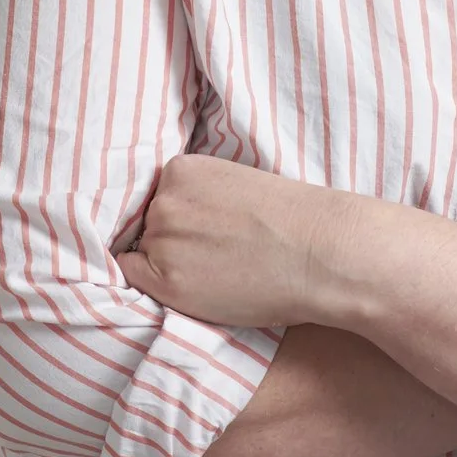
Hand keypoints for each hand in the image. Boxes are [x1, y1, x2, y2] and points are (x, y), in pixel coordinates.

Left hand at [117, 154, 358, 328]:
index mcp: (181, 169)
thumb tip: (171, 220)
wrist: (321, 253)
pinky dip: (155, 287)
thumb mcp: (236, 185)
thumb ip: (198, 196)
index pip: (158, 197)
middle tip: (217, 256)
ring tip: (217, 273)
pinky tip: (192, 287)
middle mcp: (164, 200)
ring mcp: (163, 240)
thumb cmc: (291, 222)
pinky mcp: (167, 281)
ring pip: (146, 254)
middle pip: (148, 225)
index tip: (206, 233)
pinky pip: (136, 281)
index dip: (180, 220)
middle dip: (173, 241)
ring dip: (168, 266)